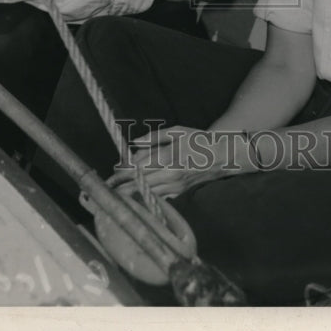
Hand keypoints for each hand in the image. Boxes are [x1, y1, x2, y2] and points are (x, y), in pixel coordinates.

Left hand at [108, 125, 247, 197]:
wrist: (223, 156)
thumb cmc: (199, 140)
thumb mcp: (178, 132)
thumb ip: (155, 137)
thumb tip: (134, 143)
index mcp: (169, 157)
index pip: (140, 167)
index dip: (123, 172)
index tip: (110, 174)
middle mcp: (171, 174)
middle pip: (141, 183)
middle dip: (122, 186)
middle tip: (107, 189)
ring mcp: (176, 186)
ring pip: (148, 193)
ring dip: (131, 194)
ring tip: (116, 195)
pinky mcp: (180, 192)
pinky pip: (159, 197)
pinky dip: (146, 198)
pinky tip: (136, 198)